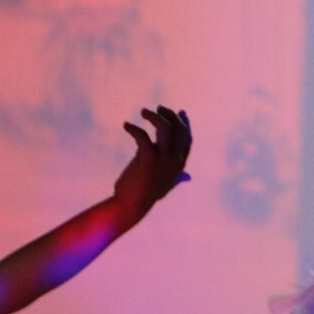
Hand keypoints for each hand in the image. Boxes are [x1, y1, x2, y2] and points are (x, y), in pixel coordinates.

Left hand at [115, 106, 191, 224]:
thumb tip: (186, 177)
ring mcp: (163, 158)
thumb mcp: (166, 185)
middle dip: (170, 115)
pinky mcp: (148, 158)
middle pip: (178, 130)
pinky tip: (126, 126)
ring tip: (143, 112)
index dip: (184, 124)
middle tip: (158, 108)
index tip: (179, 112)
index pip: (187, 139)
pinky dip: (133, 128)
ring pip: (165, 128)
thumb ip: (177, 178)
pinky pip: (142, 136)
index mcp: (180, 165)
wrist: (132, 205)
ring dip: (155, 117)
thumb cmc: (146, 195)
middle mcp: (175, 160)